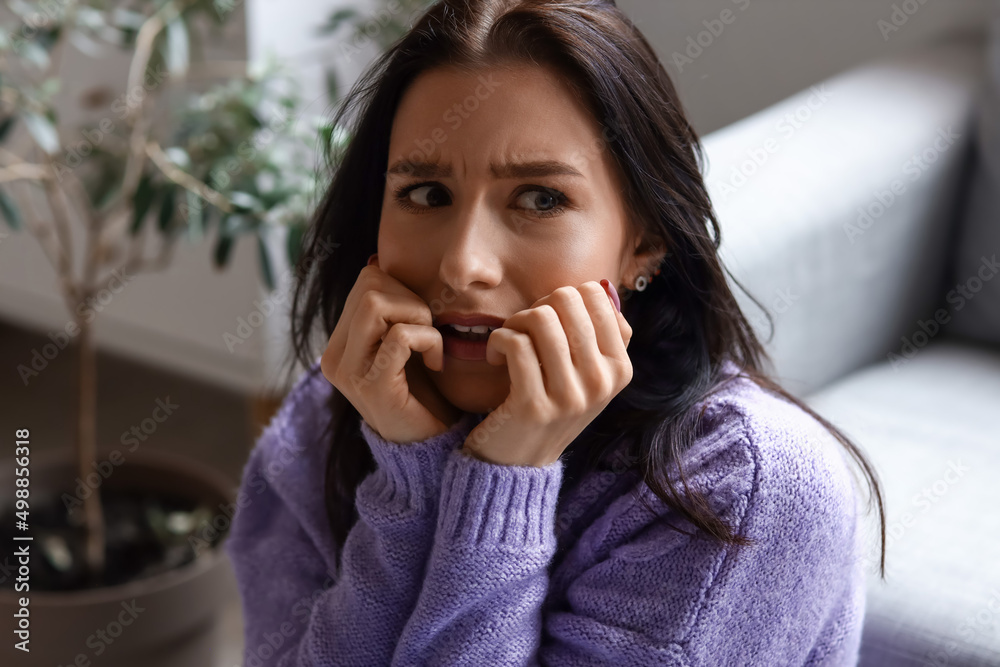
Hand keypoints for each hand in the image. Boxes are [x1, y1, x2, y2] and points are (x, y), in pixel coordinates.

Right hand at [320, 254, 463, 442]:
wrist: (435, 445)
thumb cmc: (426, 391)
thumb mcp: (403, 343)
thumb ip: (390, 309)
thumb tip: (376, 259)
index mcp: (339, 343)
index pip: (366, 279)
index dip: (403, 288)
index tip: (421, 319)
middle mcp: (335, 357)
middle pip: (371, 285)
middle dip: (412, 299)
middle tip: (429, 331)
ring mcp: (350, 373)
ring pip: (378, 305)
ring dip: (419, 317)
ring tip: (430, 344)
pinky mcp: (373, 387)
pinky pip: (400, 336)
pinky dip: (428, 340)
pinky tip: (436, 362)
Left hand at [461, 281, 632, 466]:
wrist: (519, 463)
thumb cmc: (549, 405)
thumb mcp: (586, 376)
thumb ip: (597, 334)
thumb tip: (599, 285)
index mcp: (620, 369)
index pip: (596, 296)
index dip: (563, 298)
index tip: (547, 322)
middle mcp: (602, 383)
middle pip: (567, 300)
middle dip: (537, 306)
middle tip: (524, 330)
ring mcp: (570, 397)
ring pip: (541, 319)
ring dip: (515, 322)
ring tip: (509, 341)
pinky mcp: (534, 406)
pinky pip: (516, 343)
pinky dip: (498, 341)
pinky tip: (495, 357)